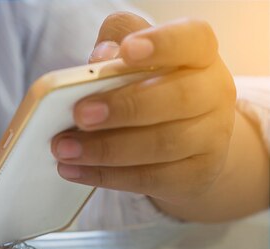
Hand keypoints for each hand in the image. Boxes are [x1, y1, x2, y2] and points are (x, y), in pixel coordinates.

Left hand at [52, 13, 235, 213]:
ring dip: (106, 149)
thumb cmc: (150, 88)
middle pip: (178, 97)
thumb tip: (100, 59)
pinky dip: (107, 176)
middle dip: (124, 107)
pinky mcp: (197, 174)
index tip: (127, 51)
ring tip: (65, 149)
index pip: (191, 39)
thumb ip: (115, 45)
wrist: (188, 142)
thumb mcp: (134, 58)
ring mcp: (212, 136)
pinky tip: (74, 170)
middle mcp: (214, 92)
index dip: (161, 44)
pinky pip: (150, 179)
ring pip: (162, 145)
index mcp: (199, 53)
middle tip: (80, 115)